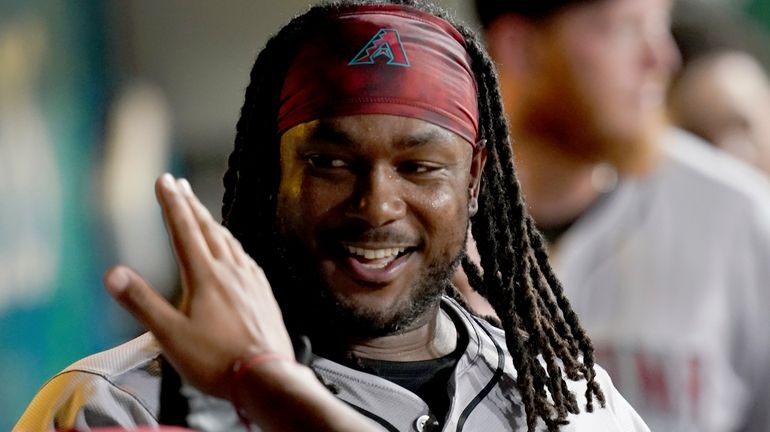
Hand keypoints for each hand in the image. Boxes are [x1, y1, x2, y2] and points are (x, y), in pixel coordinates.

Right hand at [103, 173, 293, 398]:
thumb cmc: (216, 360)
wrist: (267, 377)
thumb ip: (142, 302)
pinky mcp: (264, 294)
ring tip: (204, 214)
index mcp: (205, 276)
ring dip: (213, 223)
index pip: (184, 230)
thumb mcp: (170, 335)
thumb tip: (112, 273)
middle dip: (191, 205)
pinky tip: (236, 253)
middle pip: (208, 230)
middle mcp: (231, 271)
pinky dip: (234, 246)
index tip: (164, 179)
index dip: (172, 203)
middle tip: (180, 184)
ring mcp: (251, 281)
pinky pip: (247, 260)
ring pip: (230, 242)